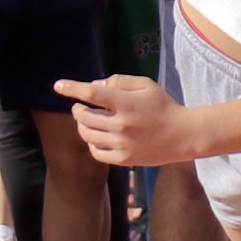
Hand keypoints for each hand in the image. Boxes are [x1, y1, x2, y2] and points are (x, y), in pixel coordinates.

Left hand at [55, 73, 192, 166]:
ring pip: (87, 135)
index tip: (58, 86)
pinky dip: (91, 144)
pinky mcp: (124, 159)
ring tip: (86, 121)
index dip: (72, 88)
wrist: (182, 136)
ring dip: (81, 126)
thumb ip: (120, 81)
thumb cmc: (163, 106)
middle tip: (80, 107)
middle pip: (84, 117)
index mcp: (126, 104)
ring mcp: (122, 144)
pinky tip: (96, 137)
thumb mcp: (146, 85)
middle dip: (77, 109)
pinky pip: (96, 153)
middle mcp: (121, 125)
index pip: (91, 93)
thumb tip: (95, 85)